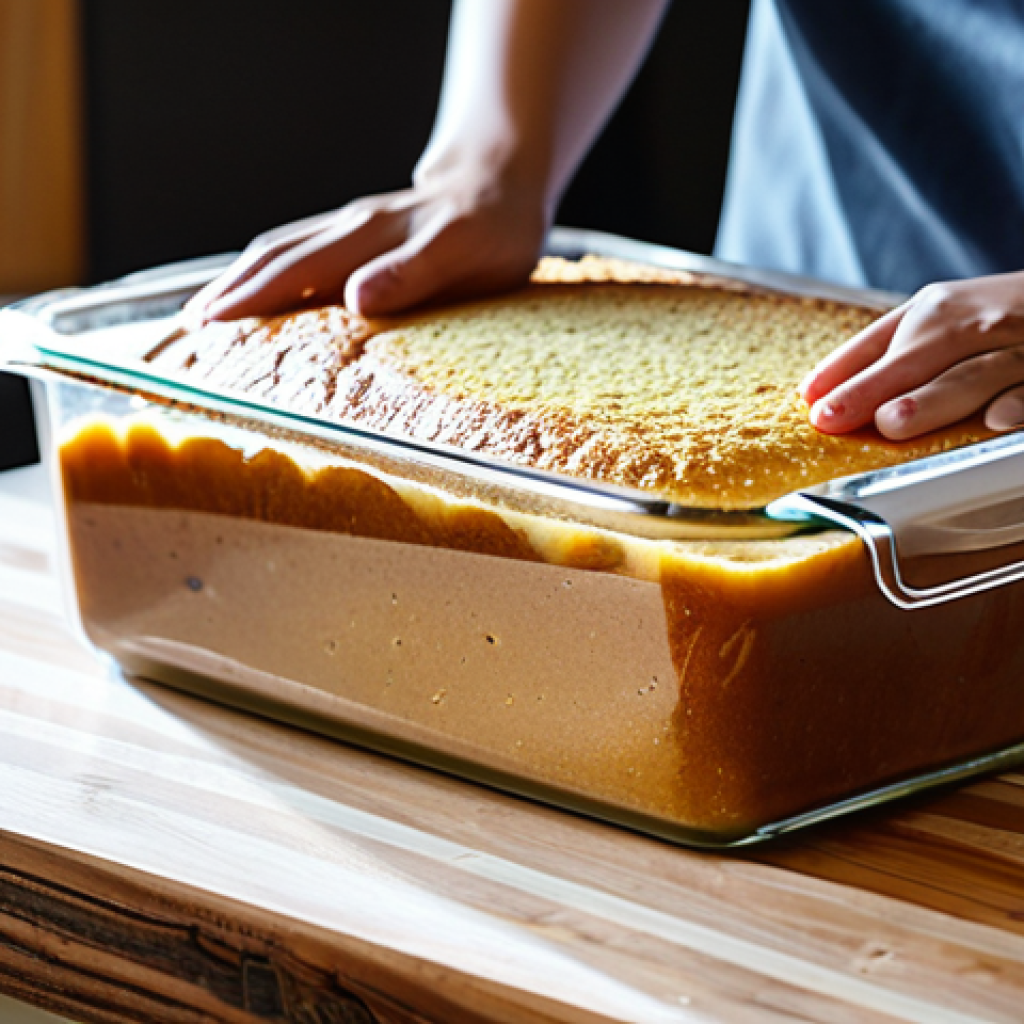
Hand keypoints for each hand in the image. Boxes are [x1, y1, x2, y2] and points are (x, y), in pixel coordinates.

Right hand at [185, 162, 548, 321]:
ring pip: (281, 252)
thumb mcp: (462, 252)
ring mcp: (351, 229)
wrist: (502, 183)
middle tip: (188, 332)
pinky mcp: (358, 235)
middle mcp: (350, 229)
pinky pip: (302, 252)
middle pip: (273, 258)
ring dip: (240, 282)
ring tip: (206, 317)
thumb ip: (412, 273)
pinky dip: (269, 275)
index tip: (210, 328)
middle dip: (228, 293)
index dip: (251, 300)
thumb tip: (356, 299)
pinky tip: (260, 295)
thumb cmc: (490, 227)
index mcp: (367, 238)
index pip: (294, 271)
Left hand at [801, 271, 1023, 438]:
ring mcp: (1020, 347)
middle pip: (921, 354)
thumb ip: (877, 353)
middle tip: (836, 417)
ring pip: (975, 374)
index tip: (812, 405)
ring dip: (934, 399)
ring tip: (893, 422)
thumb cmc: (994, 321)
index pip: (883, 339)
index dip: (846, 373)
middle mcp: (978, 322)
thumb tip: (814, 391)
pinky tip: (994, 421)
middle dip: (875, 388)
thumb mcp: (938, 320)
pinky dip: (1018, 404)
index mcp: (938, 309)